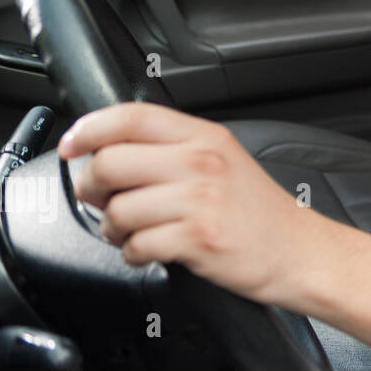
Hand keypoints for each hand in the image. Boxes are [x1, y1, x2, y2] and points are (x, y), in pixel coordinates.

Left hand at [57, 101, 319, 307]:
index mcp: (205, 136)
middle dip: (92, 188)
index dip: (89, 129)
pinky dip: (133, 254)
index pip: (131, 117)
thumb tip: (108, 148)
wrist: (299, 250)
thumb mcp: (223, 159)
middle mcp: (202, 162)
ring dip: (113, 228)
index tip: (71, 146)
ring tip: (132, 232)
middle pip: (111, 162)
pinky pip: (136, 245)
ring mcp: (201, 200)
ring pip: (118, 209)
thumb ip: (173, 147)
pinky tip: (151, 250)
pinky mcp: (198, 238)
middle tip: (101, 200)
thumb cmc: (258, 211)